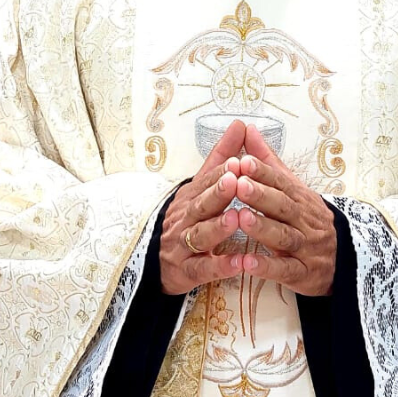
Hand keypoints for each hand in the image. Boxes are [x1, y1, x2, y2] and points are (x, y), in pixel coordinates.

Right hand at [159, 119, 247, 294]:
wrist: (156, 263)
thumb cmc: (187, 220)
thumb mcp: (201, 188)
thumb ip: (221, 158)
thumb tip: (240, 124)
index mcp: (191, 197)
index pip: (206, 182)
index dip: (221, 172)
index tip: (239, 161)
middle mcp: (185, 219)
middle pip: (201, 205)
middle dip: (217, 193)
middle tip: (235, 181)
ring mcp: (184, 246)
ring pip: (200, 235)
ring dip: (218, 227)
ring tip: (236, 218)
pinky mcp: (187, 272)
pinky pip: (203, 269)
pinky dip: (221, 266)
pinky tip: (239, 263)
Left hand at [233, 123, 337, 296]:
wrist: (345, 258)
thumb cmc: (308, 220)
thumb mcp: (293, 190)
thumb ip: (269, 163)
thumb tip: (248, 130)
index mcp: (300, 198)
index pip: (281, 182)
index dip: (263, 173)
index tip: (243, 161)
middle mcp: (304, 220)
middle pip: (283, 206)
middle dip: (261, 195)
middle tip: (238, 184)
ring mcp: (305, 247)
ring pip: (284, 236)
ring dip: (262, 228)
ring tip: (241, 218)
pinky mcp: (303, 273)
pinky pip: (285, 270)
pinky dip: (266, 266)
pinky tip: (247, 262)